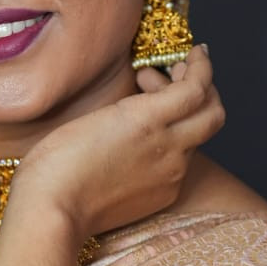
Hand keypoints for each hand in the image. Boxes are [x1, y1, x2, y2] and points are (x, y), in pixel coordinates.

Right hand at [11, 44, 224, 240]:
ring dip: (182, 118)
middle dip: (204, 90)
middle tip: (181, 77)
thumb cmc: (59, 160)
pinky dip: (172, 144)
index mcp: (148, 120)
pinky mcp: (163, 196)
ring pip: (196, 138)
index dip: (202, 66)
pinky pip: (180, 163)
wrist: (53, 211)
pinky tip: (144, 143)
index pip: (197, 88)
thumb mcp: (100, 116)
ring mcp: (170, 175)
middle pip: (214, 114)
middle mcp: (169, 147)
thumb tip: (153, 102)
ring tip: (148, 110)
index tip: (197, 54)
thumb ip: (137, 108)